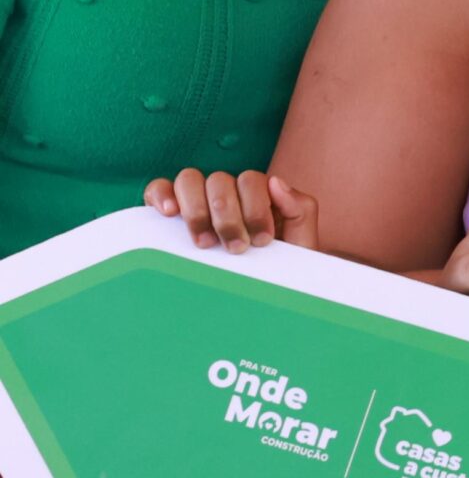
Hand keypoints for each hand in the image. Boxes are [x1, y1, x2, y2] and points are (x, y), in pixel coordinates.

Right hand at [144, 170, 318, 254]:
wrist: (257, 297)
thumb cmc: (277, 265)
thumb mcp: (300, 239)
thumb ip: (300, 208)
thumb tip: (275, 182)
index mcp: (256, 193)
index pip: (250, 180)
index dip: (255, 208)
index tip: (261, 241)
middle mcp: (226, 191)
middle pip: (219, 181)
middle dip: (228, 218)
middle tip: (235, 248)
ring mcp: (196, 199)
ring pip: (189, 180)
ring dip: (197, 211)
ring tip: (204, 243)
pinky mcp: (169, 212)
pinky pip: (158, 188)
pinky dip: (161, 195)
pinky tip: (169, 213)